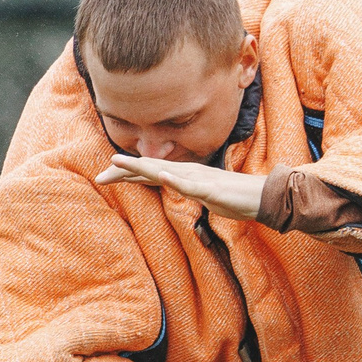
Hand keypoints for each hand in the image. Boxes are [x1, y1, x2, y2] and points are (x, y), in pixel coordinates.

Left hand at [94, 155, 265, 221]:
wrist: (263, 197)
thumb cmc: (236, 199)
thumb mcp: (204, 197)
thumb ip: (188, 192)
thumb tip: (174, 190)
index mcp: (184, 176)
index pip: (150, 173)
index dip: (127, 174)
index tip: (104, 177)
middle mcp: (187, 172)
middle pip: (150, 169)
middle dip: (124, 171)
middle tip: (98, 175)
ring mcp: (198, 179)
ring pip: (164, 171)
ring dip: (140, 167)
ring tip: (117, 162)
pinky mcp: (211, 189)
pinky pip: (190, 185)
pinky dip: (174, 180)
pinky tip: (160, 176)